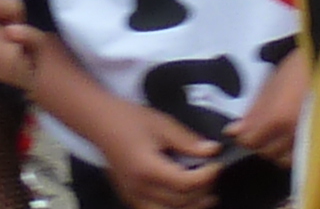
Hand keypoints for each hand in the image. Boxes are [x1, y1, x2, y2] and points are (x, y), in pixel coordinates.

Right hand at [83, 105, 227, 208]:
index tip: (218, 164)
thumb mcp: (163, 124)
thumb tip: (213, 151)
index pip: (184, 184)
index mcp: (147, 169)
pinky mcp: (130, 199)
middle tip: (215, 177)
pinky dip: (174, 208)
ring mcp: (133, 197)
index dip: (206, 177)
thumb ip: (188, 141)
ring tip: (208, 197)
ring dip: (190, 207)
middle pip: (179, 202)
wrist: (101, 124)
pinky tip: (187, 201)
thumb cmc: (132, 120)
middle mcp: (139, 190)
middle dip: (202, 191)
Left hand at [231, 49, 308, 164]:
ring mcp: (307, 138)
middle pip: (266, 152)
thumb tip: (234, 130)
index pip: (250, 141)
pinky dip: (291, 152)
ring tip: (276, 136)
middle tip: (260, 130)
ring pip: (284, 159)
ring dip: (276, 150)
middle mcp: (292, 132)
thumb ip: (253, 109)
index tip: (242, 129)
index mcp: (277, 116)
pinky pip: (300, 156)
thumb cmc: (299, 67)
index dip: (243, 136)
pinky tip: (290, 138)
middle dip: (259, 143)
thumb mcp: (271, 82)